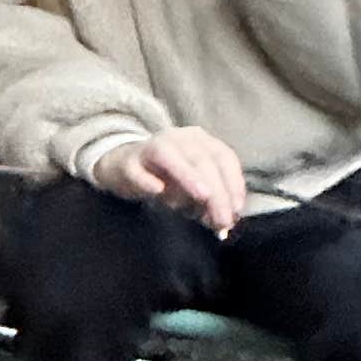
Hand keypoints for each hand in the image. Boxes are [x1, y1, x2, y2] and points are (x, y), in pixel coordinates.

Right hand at [99, 124, 248, 232]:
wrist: (124, 165)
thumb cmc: (167, 177)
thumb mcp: (194, 187)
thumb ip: (210, 202)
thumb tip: (225, 222)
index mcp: (199, 140)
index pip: (223, 157)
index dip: (233, 182)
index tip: (236, 210)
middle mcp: (177, 138)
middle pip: (201, 160)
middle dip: (216, 192)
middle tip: (222, 220)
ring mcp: (150, 147)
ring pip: (170, 157)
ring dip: (188, 176)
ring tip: (202, 197)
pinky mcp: (127, 163)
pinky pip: (137, 171)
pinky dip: (147, 180)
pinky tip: (157, 191)